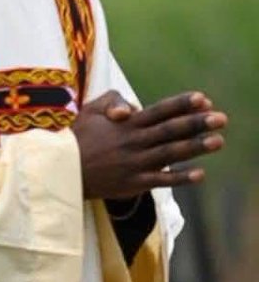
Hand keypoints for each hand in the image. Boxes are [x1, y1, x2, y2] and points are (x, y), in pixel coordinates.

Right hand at [74, 90, 225, 200]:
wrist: (60, 168)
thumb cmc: (76, 136)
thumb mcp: (89, 111)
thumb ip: (111, 101)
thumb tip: (132, 108)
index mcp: (125, 124)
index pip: (158, 111)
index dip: (181, 104)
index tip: (203, 99)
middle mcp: (133, 141)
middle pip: (170, 130)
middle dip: (197, 123)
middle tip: (222, 118)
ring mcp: (134, 163)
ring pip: (170, 153)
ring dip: (196, 147)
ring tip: (218, 140)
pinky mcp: (133, 183)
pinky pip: (161, 180)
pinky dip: (180, 177)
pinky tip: (200, 174)